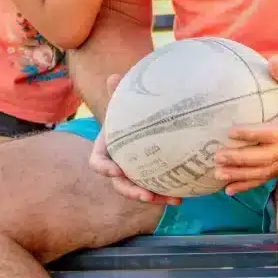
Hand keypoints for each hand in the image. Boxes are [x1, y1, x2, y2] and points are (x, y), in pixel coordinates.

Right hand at [88, 76, 181, 205]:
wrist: (140, 118)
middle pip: (119, 183)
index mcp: (106, 148)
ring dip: (153, 198)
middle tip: (146, 195)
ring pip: (139, 191)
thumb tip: (114, 77)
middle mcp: (117, 165)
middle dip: (132, 191)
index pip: (97, 162)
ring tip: (171, 200)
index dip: (104, 168)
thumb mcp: (123, 101)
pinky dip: (165, 195)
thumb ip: (119, 92)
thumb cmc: (128, 110)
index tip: (115, 171)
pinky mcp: (147, 178)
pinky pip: (154, 189)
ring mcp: (132, 174)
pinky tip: (181, 198)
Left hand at [213, 57, 277, 194]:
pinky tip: (231, 189)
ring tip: (219, 173)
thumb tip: (272, 60)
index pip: (274, 133)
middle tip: (217, 156)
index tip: (230, 132)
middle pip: (267, 157)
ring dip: (242, 175)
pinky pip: (269, 175)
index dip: (252, 135)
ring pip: (267, 171)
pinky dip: (249, 184)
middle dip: (241, 159)